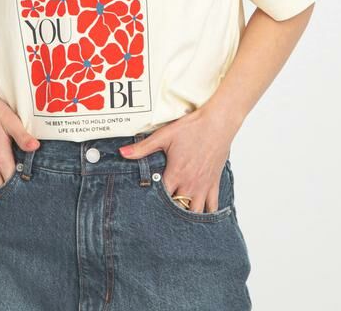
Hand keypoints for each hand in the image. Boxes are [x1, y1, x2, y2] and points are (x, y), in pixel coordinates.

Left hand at [118, 104, 242, 211]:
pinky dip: (206, 213)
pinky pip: (213, 206)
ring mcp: (204, 186)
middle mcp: (190, 184)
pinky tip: (200, 216)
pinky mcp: (215, 183)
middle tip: (158, 215)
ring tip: (177, 217)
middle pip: (178, 209)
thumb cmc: (193, 128)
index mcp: (176, 174)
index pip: (161, 198)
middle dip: (168, 213)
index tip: (145, 204)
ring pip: (196, 212)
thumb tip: (122, 153)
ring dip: (186, 215)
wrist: (218, 123)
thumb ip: (143, 147)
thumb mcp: (164, 136)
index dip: (152, 203)